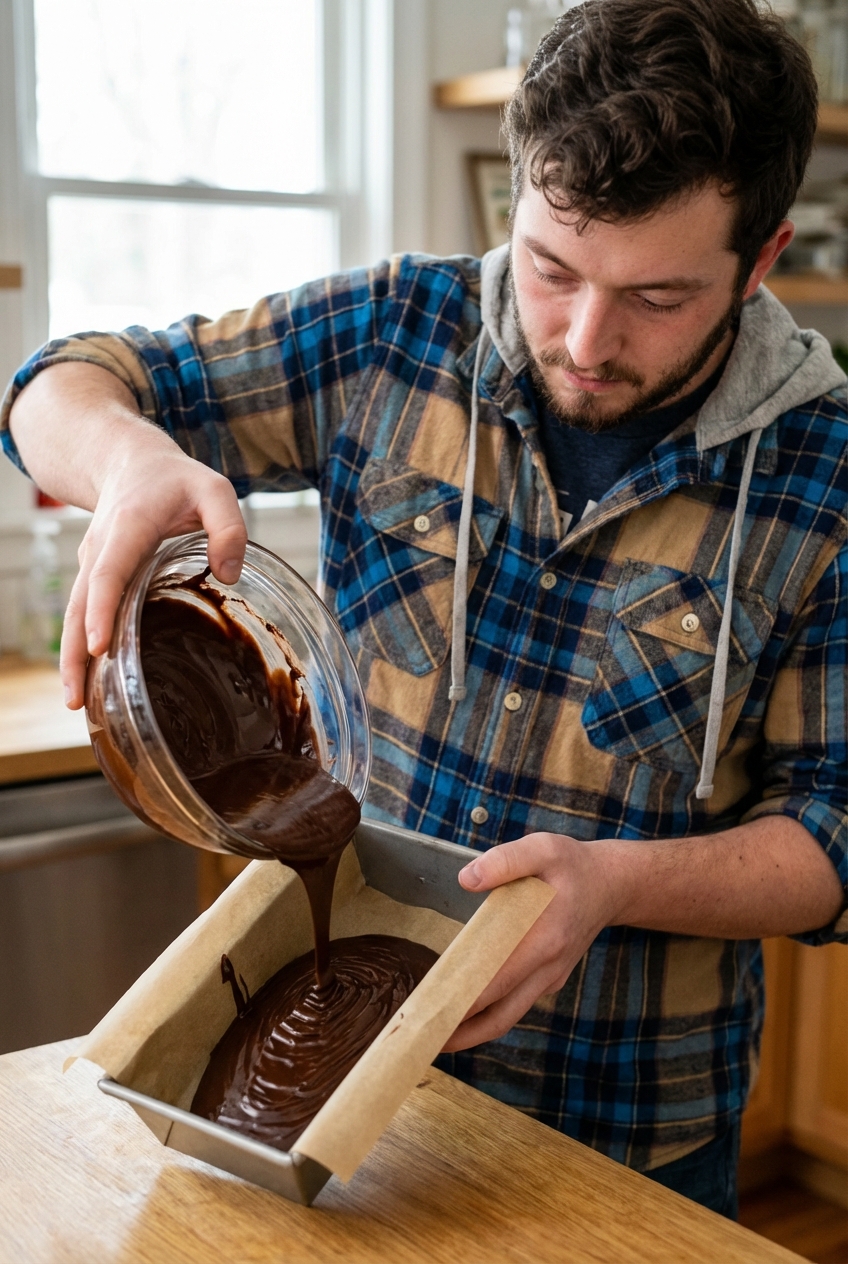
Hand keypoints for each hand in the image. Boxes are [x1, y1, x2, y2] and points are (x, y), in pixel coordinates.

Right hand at [62, 433, 245, 707]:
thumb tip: (229, 574)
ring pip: (74, 614)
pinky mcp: (93, 575)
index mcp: (129, 526)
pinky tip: (88, 682)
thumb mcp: (214, 489)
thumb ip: (229, 526)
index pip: (110, 572)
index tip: (98, 645)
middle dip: (76, 652)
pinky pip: (82, 613)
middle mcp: (101, 548)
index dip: (102, 609)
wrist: (129, 461)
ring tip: (76, 704)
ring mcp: (91, 563)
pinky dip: (79, 647)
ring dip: (71, 658)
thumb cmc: (176, 479)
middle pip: (81, 604)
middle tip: (78, 699)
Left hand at [443, 833, 621, 1051]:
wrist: (612, 885)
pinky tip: (460, 1011)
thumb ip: (505, 861)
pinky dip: (487, 1014)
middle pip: (500, 1016)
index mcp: (545, 939)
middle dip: (460, 1032)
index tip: (430, 1014)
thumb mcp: (543, 849)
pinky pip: (514, 1004)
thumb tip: (467, 879)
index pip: (497, 982)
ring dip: (471, 1030)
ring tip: (433, 1034)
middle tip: (421, 1038)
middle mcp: (548, 968)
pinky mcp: (547, 979)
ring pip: (507, 1017)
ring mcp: (549, 978)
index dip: (463, 1002)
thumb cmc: (573, 866)